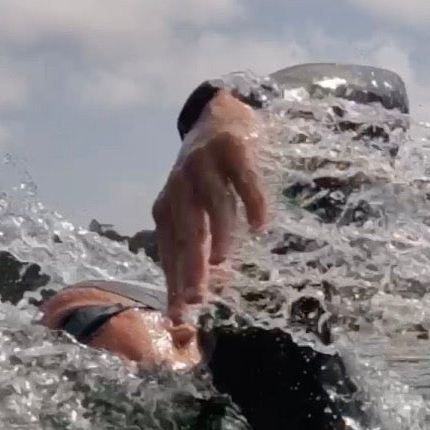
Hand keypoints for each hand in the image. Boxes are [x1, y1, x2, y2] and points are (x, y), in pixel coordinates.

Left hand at [151, 91, 270, 323]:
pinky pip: (243, 179)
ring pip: (212, 205)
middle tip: (197, 298)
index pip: (170, 252)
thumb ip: (197, 244)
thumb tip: (206, 288)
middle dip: (190, 267)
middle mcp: (180, 187)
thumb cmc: (207, 174)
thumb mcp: (194, 209)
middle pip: (186, 232)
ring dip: (218, 234)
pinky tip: (262, 224)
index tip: (179, 315)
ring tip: (223, 263)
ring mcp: (204, 166)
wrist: (217, 114)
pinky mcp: (231, 149)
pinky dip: (253, 202)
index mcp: (168, 207)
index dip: (174, 283)